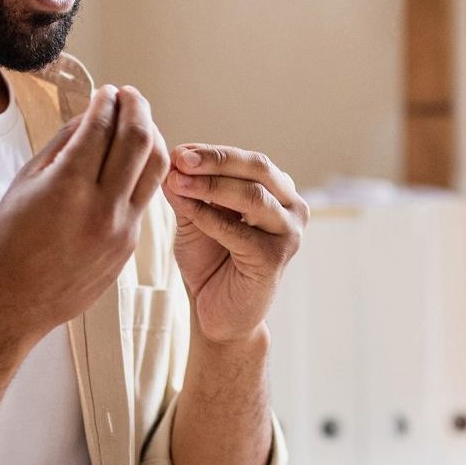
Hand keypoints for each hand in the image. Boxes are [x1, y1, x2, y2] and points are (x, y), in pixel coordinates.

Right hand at [0, 85, 169, 337]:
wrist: (11, 303)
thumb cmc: (7, 241)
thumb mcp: (25, 183)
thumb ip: (62, 145)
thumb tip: (91, 115)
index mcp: (68, 188)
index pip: (101, 128)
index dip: (106, 102)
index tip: (107, 91)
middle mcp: (102, 208)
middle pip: (139, 141)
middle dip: (137, 109)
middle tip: (130, 96)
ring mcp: (121, 230)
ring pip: (155, 170)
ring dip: (152, 138)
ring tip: (140, 123)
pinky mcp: (129, 247)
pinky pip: (145, 198)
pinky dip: (142, 173)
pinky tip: (132, 162)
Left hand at [162, 144, 305, 344]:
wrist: (216, 313)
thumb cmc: (209, 262)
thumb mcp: (193, 217)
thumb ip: (187, 191)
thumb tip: (174, 160)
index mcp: (278, 192)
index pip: (247, 160)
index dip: (212, 152)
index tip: (179, 150)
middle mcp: (291, 208)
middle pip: (258, 168)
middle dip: (216, 161)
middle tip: (181, 158)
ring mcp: (289, 233)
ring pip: (253, 196)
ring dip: (211, 185)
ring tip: (178, 181)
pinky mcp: (275, 258)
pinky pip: (238, 231)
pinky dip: (208, 216)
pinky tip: (185, 208)